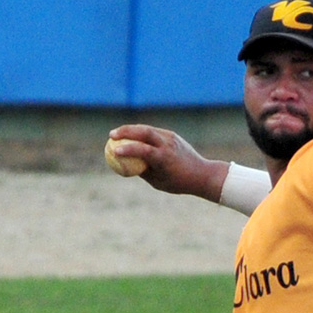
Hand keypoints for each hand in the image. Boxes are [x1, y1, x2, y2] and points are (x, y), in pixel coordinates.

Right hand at [108, 124, 229, 202]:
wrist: (201, 173)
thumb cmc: (178, 182)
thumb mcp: (158, 182)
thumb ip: (142, 171)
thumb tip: (124, 165)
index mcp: (164, 158)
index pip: (144, 150)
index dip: (128, 149)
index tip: (114, 151)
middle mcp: (167, 145)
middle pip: (144, 132)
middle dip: (126, 131)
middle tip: (111, 135)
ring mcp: (170, 138)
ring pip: (147, 129)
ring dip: (131, 129)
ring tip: (116, 133)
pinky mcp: (171, 135)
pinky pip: (153, 131)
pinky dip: (140, 132)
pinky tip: (130, 135)